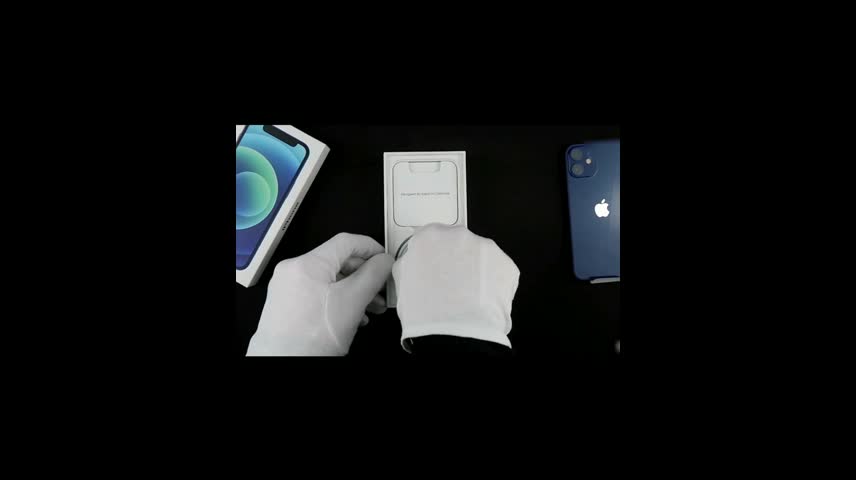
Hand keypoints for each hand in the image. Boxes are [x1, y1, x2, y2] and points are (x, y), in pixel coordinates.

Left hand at [247, 233, 393, 355]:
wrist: (284, 366)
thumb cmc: (310, 341)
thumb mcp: (353, 302)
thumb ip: (373, 276)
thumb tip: (384, 260)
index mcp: (306, 264)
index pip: (346, 241)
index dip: (371, 248)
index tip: (385, 260)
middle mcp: (292, 271)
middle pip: (338, 262)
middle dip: (364, 277)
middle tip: (382, 290)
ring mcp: (287, 289)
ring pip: (330, 281)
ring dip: (354, 292)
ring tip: (371, 309)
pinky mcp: (287, 306)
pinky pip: (318, 294)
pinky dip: (339, 301)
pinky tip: (353, 318)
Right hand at [392, 224, 518, 351]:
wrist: (453, 332)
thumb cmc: (426, 312)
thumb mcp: (402, 283)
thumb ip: (409, 264)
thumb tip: (414, 265)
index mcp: (430, 236)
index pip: (430, 237)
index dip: (432, 255)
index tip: (435, 267)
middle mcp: (459, 236)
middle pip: (458, 244)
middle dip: (456, 261)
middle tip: (451, 285)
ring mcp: (485, 248)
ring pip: (481, 257)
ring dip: (476, 272)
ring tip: (467, 298)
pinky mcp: (506, 264)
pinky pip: (499, 272)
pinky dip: (493, 285)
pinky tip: (481, 301)